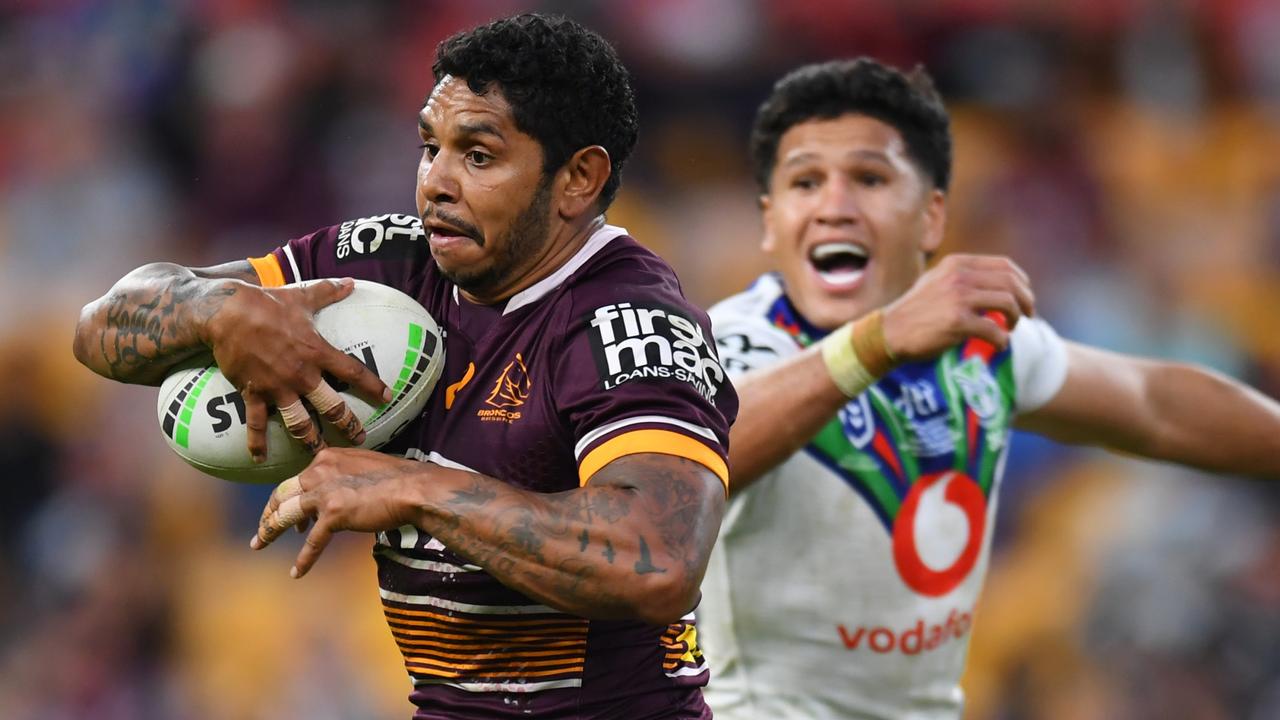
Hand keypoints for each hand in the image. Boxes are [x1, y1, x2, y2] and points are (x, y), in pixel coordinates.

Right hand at [201, 278, 390, 461]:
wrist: (227, 313)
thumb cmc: (267, 303)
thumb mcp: (302, 297)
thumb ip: (328, 292)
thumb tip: (350, 282)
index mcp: (317, 352)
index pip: (353, 372)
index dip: (372, 385)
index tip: (388, 397)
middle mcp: (301, 374)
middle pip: (332, 406)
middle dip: (348, 425)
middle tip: (359, 439)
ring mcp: (277, 387)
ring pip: (300, 422)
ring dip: (311, 441)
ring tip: (319, 455)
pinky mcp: (253, 393)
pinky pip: (257, 424)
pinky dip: (257, 443)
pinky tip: (260, 459)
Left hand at [249, 447, 422, 576]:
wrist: (413, 488)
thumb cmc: (397, 478)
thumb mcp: (363, 466)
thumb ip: (345, 475)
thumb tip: (339, 493)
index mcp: (326, 458)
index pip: (298, 479)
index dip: (289, 497)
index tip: (288, 511)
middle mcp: (319, 472)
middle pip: (283, 493)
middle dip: (268, 512)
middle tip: (260, 529)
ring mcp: (324, 493)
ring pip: (286, 514)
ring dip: (269, 531)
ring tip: (258, 544)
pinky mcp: (333, 514)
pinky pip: (313, 541)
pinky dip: (304, 559)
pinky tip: (296, 572)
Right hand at [882, 254, 1034, 360]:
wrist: (889, 332)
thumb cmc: (915, 311)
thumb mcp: (937, 281)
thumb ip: (963, 278)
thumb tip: (996, 285)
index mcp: (957, 264)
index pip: (1004, 265)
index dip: (1021, 282)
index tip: (1024, 297)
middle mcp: (959, 276)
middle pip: (1010, 283)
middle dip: (1026, 300)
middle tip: (1028, 315)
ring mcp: (958, 298)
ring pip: (1007, 303)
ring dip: (1016, 319)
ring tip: (1010, 329)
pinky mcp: (957, 322)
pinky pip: (994, 330)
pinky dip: (1002, 339)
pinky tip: (998, 345)